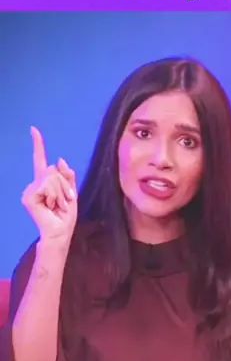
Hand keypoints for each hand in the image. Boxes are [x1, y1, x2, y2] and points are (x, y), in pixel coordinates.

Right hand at [21, 126, 77, 244]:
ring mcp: (30, 190)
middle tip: (65, 201)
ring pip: (51, 177)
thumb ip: (67, 175)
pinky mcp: (29, 196)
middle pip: (53, 170)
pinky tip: (51, 206)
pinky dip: (55, 195)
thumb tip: (60, 159)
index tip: (34, 129)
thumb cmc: (66, 215)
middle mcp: (36, 183)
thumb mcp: (72, 191)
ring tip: (59, 205)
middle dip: (65, 185)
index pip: (41, 160)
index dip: (38, 145)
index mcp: (46, 182)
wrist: (60, 232)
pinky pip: (47, 186)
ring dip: (61, 192)